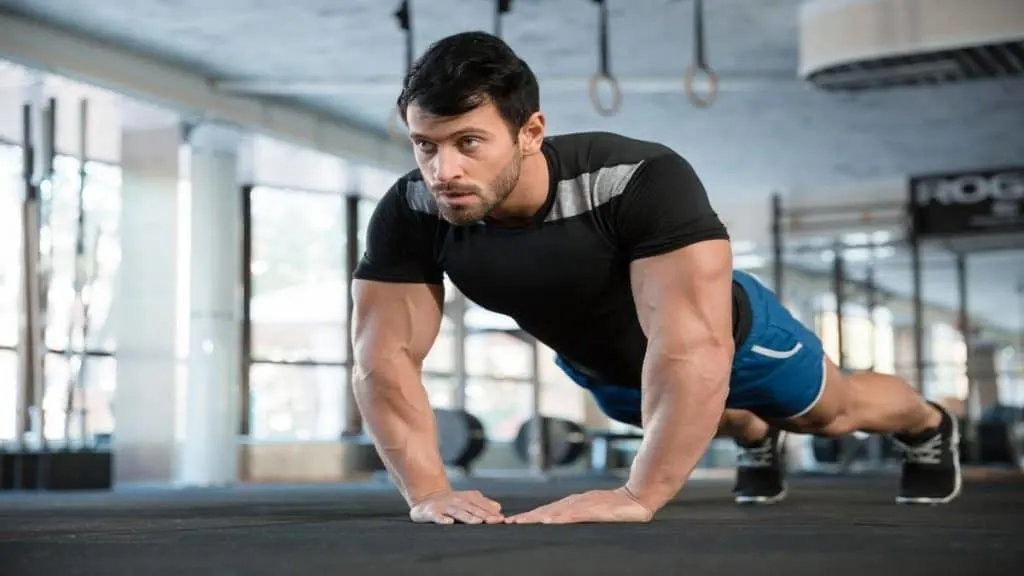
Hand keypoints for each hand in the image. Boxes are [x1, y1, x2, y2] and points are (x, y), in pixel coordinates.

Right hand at [409, 490, 504, 524]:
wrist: (426, 498)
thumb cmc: (451, 502)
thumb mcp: (468, 500)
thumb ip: (483, 504)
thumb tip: (498, 508)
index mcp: (466, 498)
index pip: (481, 505)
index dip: (491, 512)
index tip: (501, 519)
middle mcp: (456, 501)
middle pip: (472, 509)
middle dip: (483, 515)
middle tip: (494, 521)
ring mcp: (444, 507)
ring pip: (457, 512)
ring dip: (467, 517)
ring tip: (477, 522)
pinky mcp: (432, 512)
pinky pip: (437, 516)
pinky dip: (443, 519)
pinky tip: (449, 523)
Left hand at [504, 487, 653, 524]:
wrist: (638, 497)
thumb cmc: (617, 507)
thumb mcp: (593, 513)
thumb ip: (579, 518)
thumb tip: (562, 525)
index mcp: (572, 505)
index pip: (546, 512)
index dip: (529, 517)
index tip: (511, 523)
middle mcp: (574, 503)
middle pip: (545, 510)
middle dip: (526, 518)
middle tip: (507, 523)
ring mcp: (583, 505)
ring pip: (554, 512)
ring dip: (536, 518)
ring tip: (520, 523)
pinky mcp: (593, 509)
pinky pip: (573, 514)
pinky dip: (559, 518)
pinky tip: (548, 521)